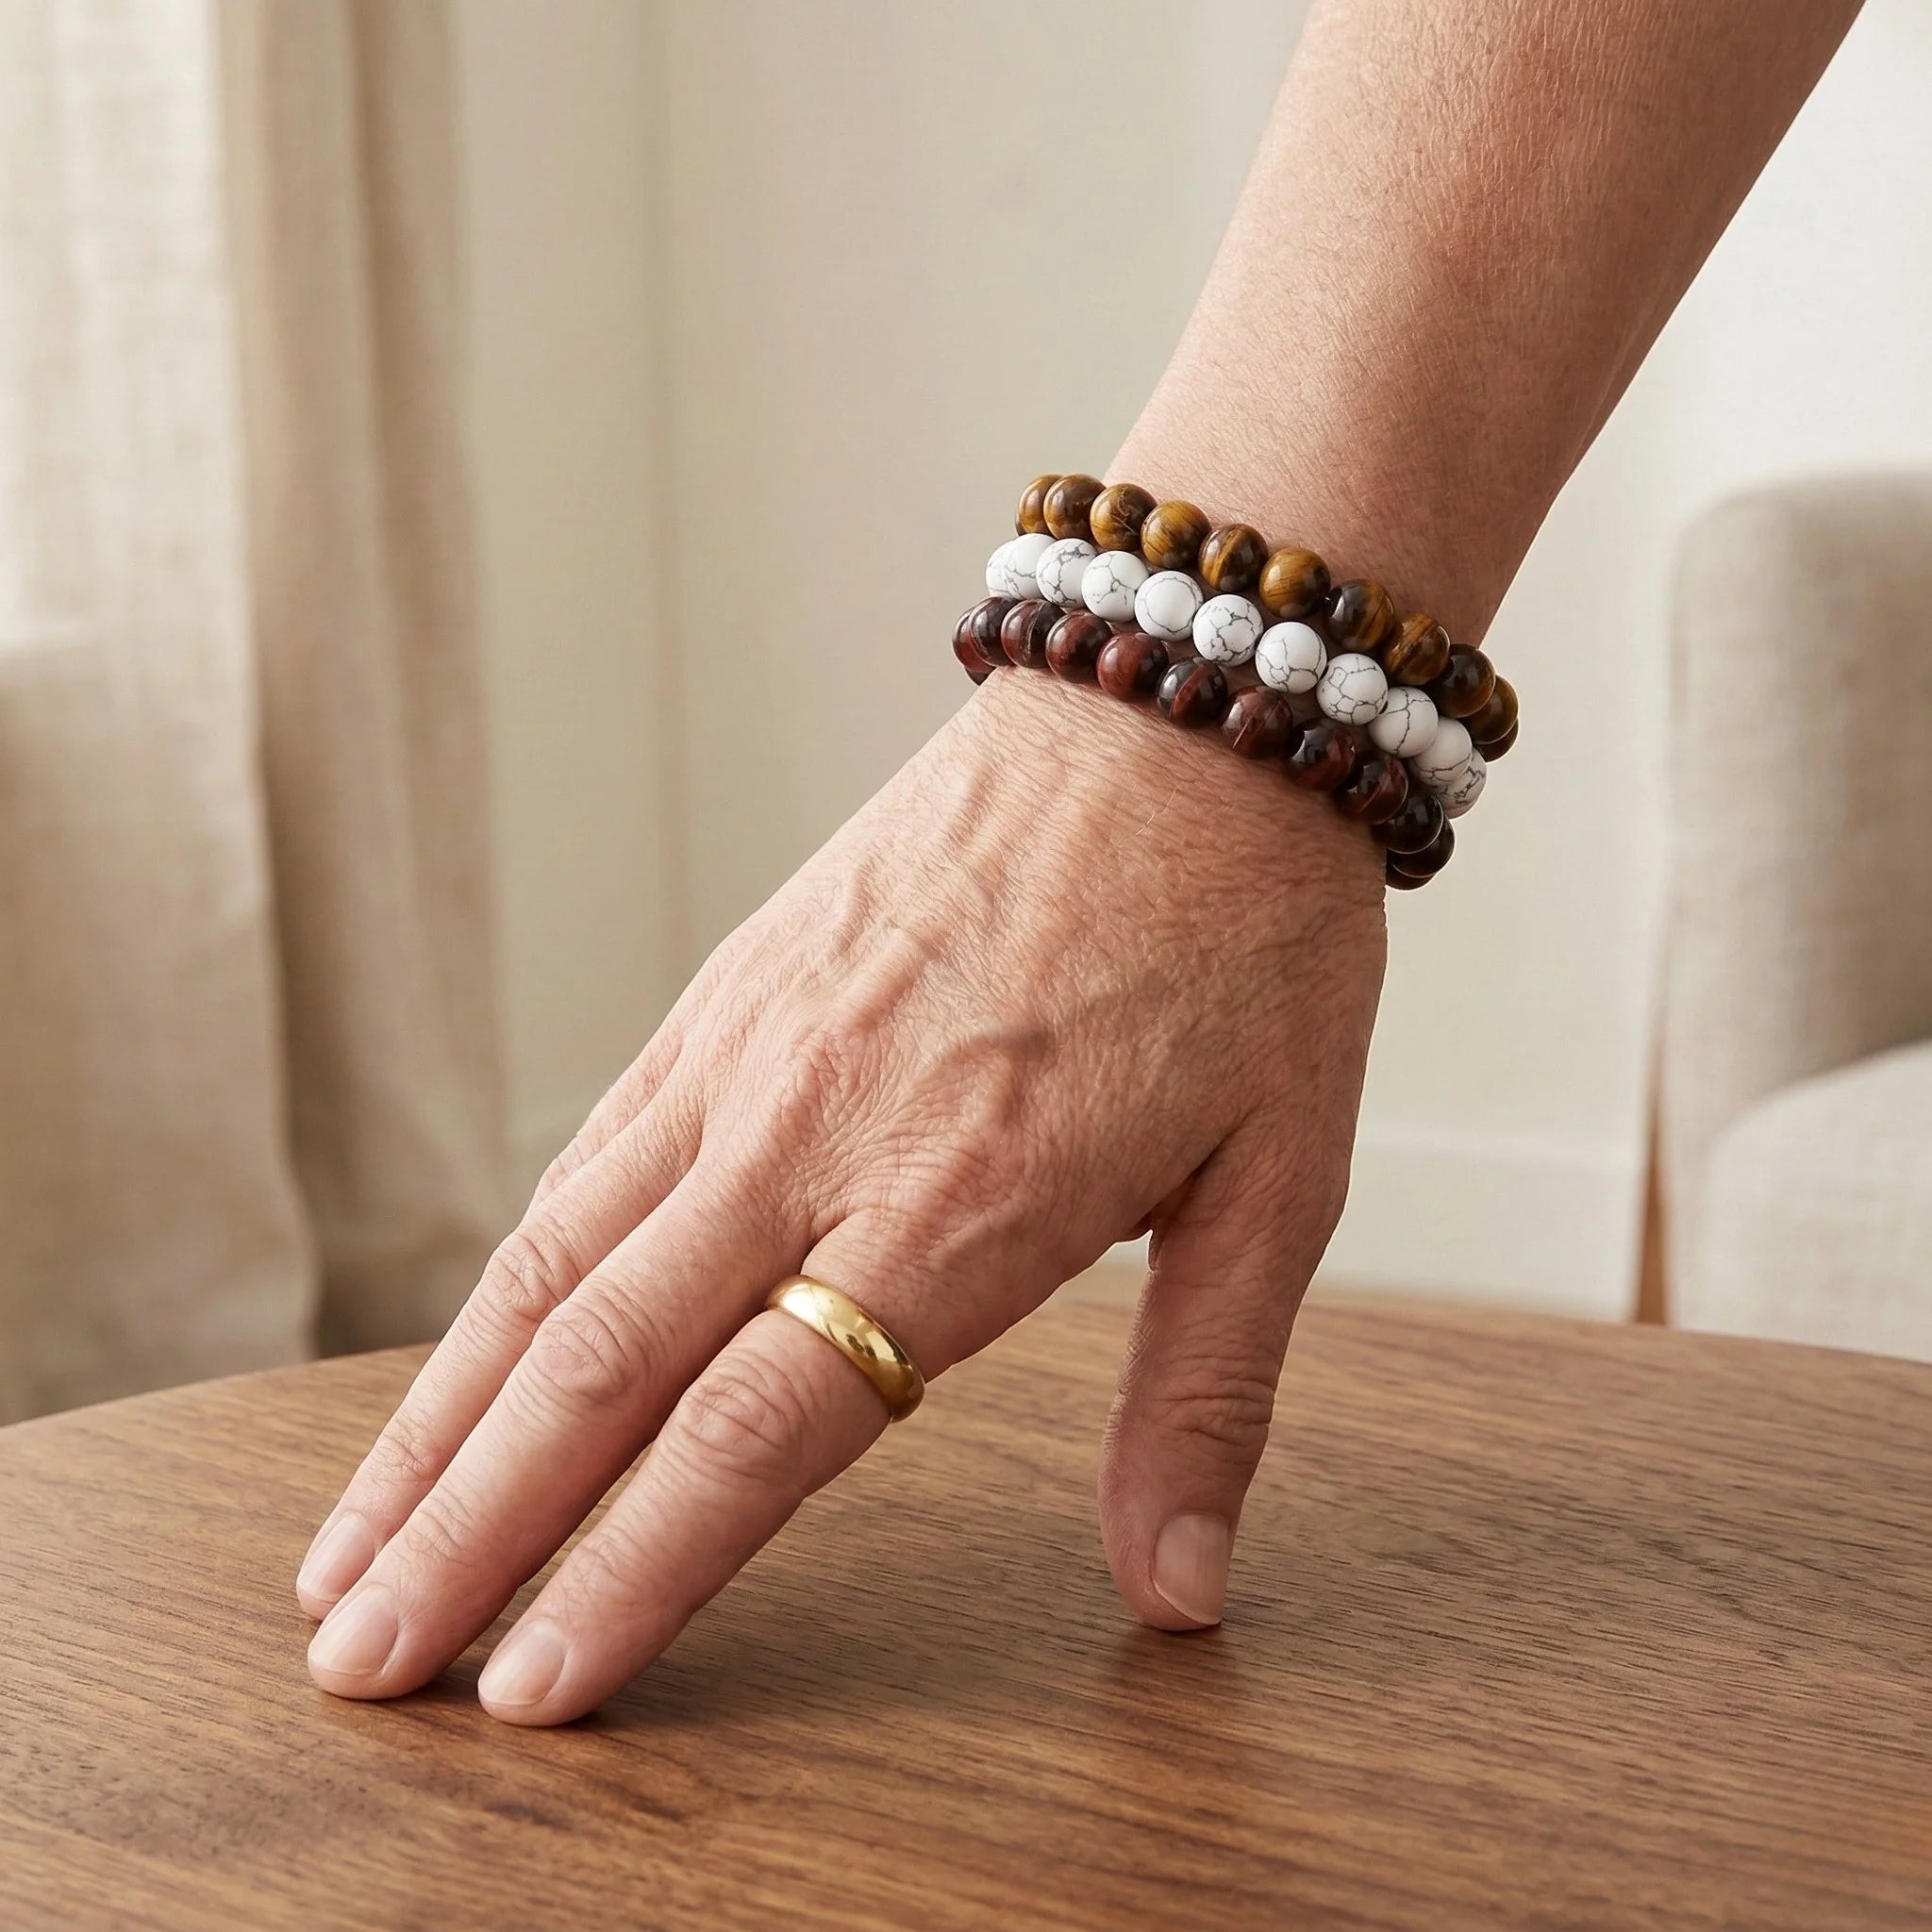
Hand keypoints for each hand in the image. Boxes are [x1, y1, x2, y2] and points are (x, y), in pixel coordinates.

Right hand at [296, 668, 1384, 1722]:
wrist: (1179, 710)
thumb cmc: (1242, 940)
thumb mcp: (1278, 1178)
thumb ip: (1207, 1392)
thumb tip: (1179, 1589)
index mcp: (963, 1198)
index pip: (753, 1430)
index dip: (631, 1572)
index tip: (528, 1693)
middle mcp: (817, 1130)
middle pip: (600, 1364)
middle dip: (467, 1532)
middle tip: (362, 1665)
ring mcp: (748, 1053)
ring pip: (546, 1263)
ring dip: (437, 1420)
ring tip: (349, 1548)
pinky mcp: (725, 995)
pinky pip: (581, 1159)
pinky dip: (497, 1282)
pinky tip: (457, 1364)